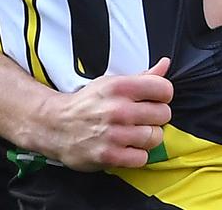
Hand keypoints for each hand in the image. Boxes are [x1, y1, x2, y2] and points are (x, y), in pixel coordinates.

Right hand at [33, 57, 173, 170]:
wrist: (56, 126)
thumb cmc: (87, 103)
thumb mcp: (112, 82)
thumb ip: (143, 76)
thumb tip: (165, 64)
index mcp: (120, 87)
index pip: (164, 89)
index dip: (163, 95)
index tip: (155, 99)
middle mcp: (118, 109)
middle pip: (163, 114)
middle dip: (156, 117)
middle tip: (143, 118)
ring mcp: (114, 134)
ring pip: (155, 137)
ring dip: (148, 137)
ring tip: (135, 134)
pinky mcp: (109, 156)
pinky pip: (142, 158)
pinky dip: (137, 155)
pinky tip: (127, 147)